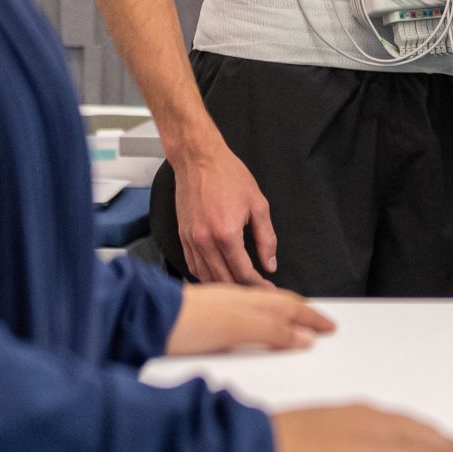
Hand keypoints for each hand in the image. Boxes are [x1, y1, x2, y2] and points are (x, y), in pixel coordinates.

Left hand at [167, 284, 335, 355]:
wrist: (147, 317)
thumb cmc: (184, 322)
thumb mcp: (237, 327)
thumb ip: (271, 331)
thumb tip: (303, 337)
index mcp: (250, 301)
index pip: (290, 308)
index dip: (312, 318)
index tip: (329, 326)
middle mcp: (239, 300)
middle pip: (279, 304)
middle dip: (303, 313)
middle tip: (321, 324)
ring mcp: (223, 306)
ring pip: (262, 307)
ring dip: (283, 314)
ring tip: (296, 322)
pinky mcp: (209, 317)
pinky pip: (246, 314)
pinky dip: (261, 319)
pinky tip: (254, 324)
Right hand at [173, 147, 278, 285]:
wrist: (198, 160)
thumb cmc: (228, 176)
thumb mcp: (258, 204)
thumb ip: (266, 238)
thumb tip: (269, 263)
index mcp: (227, 234)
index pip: (243, 273)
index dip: (258, 285)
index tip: (268, 289)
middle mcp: (205, 241)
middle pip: (224, 280)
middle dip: (243, 290)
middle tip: (257, 291)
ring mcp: (191, 240)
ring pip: (206, 277)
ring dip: (223, 286)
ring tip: (239, 287)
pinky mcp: (182, 237)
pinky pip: (193, 266)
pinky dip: (206, 276)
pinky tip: (218, 277)